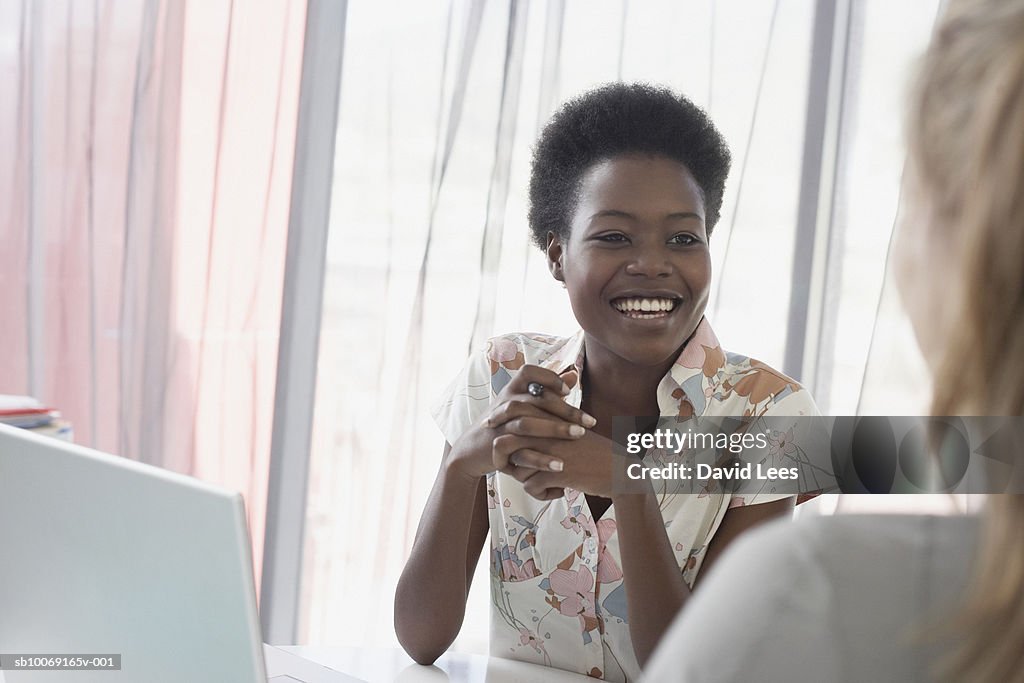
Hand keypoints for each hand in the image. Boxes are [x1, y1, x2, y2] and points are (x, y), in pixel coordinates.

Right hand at [446, 365, 594, 479]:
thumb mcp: (524, 404)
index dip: (549, 378)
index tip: (568, 391)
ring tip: (579, 436)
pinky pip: (518, 451)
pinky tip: (560, 465)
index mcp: (511, 389)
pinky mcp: (496, 448)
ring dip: (555, 429)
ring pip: (526, 423)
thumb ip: (549, 390)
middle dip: (565, 410)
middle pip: (535, 400)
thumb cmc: (505, 424)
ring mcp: (498, 426)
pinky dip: (540, 458)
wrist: (472, 450)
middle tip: (590, 422)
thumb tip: (573, 374)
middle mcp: (503, 403)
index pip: (529, 373)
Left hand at [495, 428, 626, 499]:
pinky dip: (541, 494)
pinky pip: (530, 487)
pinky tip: (558, 491)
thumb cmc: (596, 453)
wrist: (621, 470)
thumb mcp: (572, 431)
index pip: (512, 422)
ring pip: (517, 470)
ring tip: (546, 484)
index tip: (505, 453)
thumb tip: (522, 440)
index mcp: (550, 418)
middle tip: (519, 472)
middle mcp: (547, 432)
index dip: (503, 439)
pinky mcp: (557, 473)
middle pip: (506, 445)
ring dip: (528, 480)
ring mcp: (551, 451)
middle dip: (508, 462)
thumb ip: (548, 429)